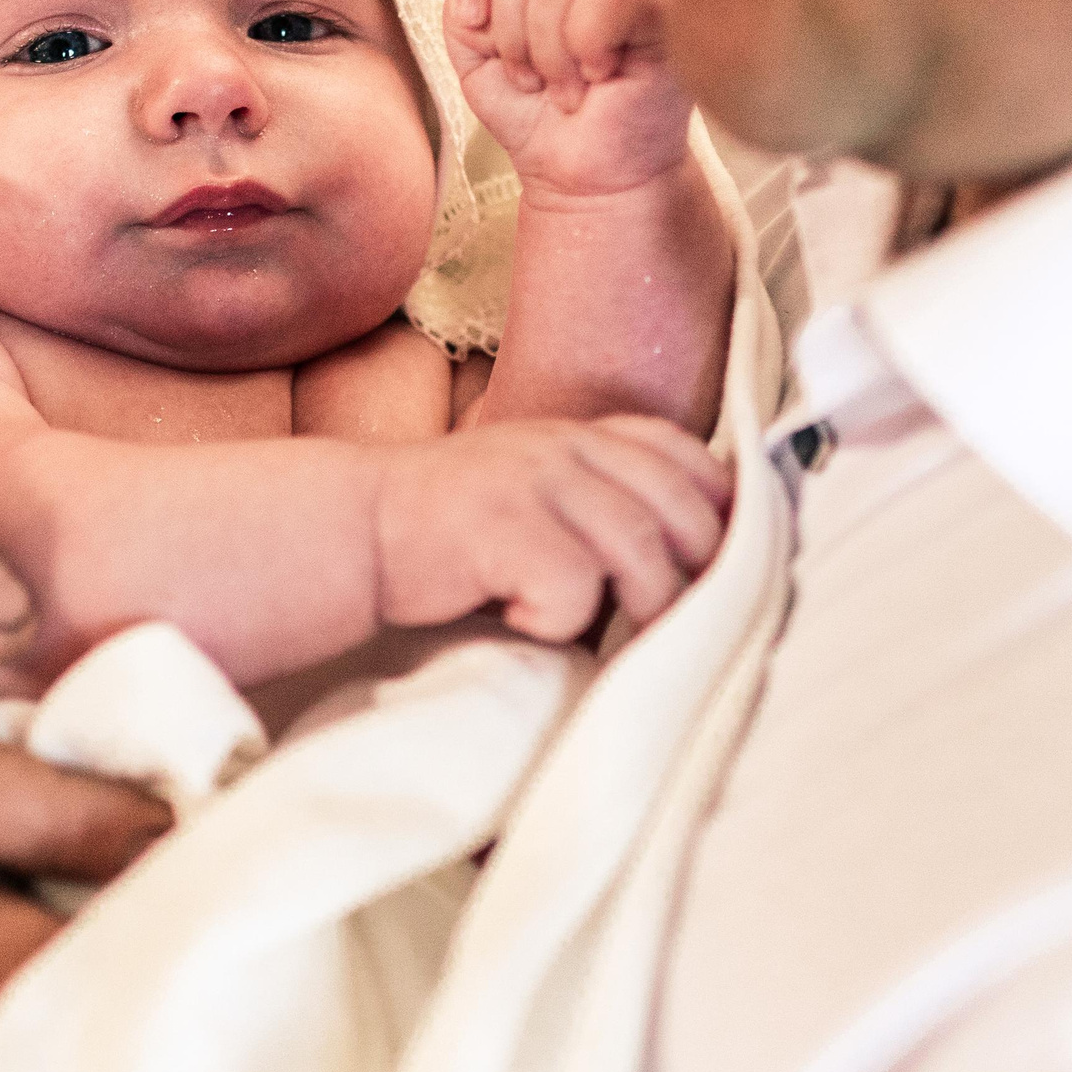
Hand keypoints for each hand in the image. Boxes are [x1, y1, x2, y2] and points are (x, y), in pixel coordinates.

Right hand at [375, 416, 730, 639]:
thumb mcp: (535, 493)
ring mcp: (534, 483)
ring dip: (637, 610)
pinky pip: (573, 588)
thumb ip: (599, 503)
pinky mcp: (503, 527)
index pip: (682, 455)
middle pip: (681, 511)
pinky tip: (520, 618)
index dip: (715, 509)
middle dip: (692, 576)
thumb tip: (691, 567)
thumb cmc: (452, 533)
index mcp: (579, 436)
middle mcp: (564, 448)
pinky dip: (557, 621)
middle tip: (664, 621)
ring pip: (641, 553)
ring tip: (599, 634)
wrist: (356, 529)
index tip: (709, 562)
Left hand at [446, 0, 696, 200]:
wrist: (581, 178)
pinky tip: (599, 75)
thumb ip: (461, 10)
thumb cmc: (536, 119)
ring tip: (565, 88)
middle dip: (514, 30)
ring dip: (549, 48)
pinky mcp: (669, 9)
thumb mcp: (477, 60)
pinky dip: (588, 41)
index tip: (473, 28)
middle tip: (531, 80)